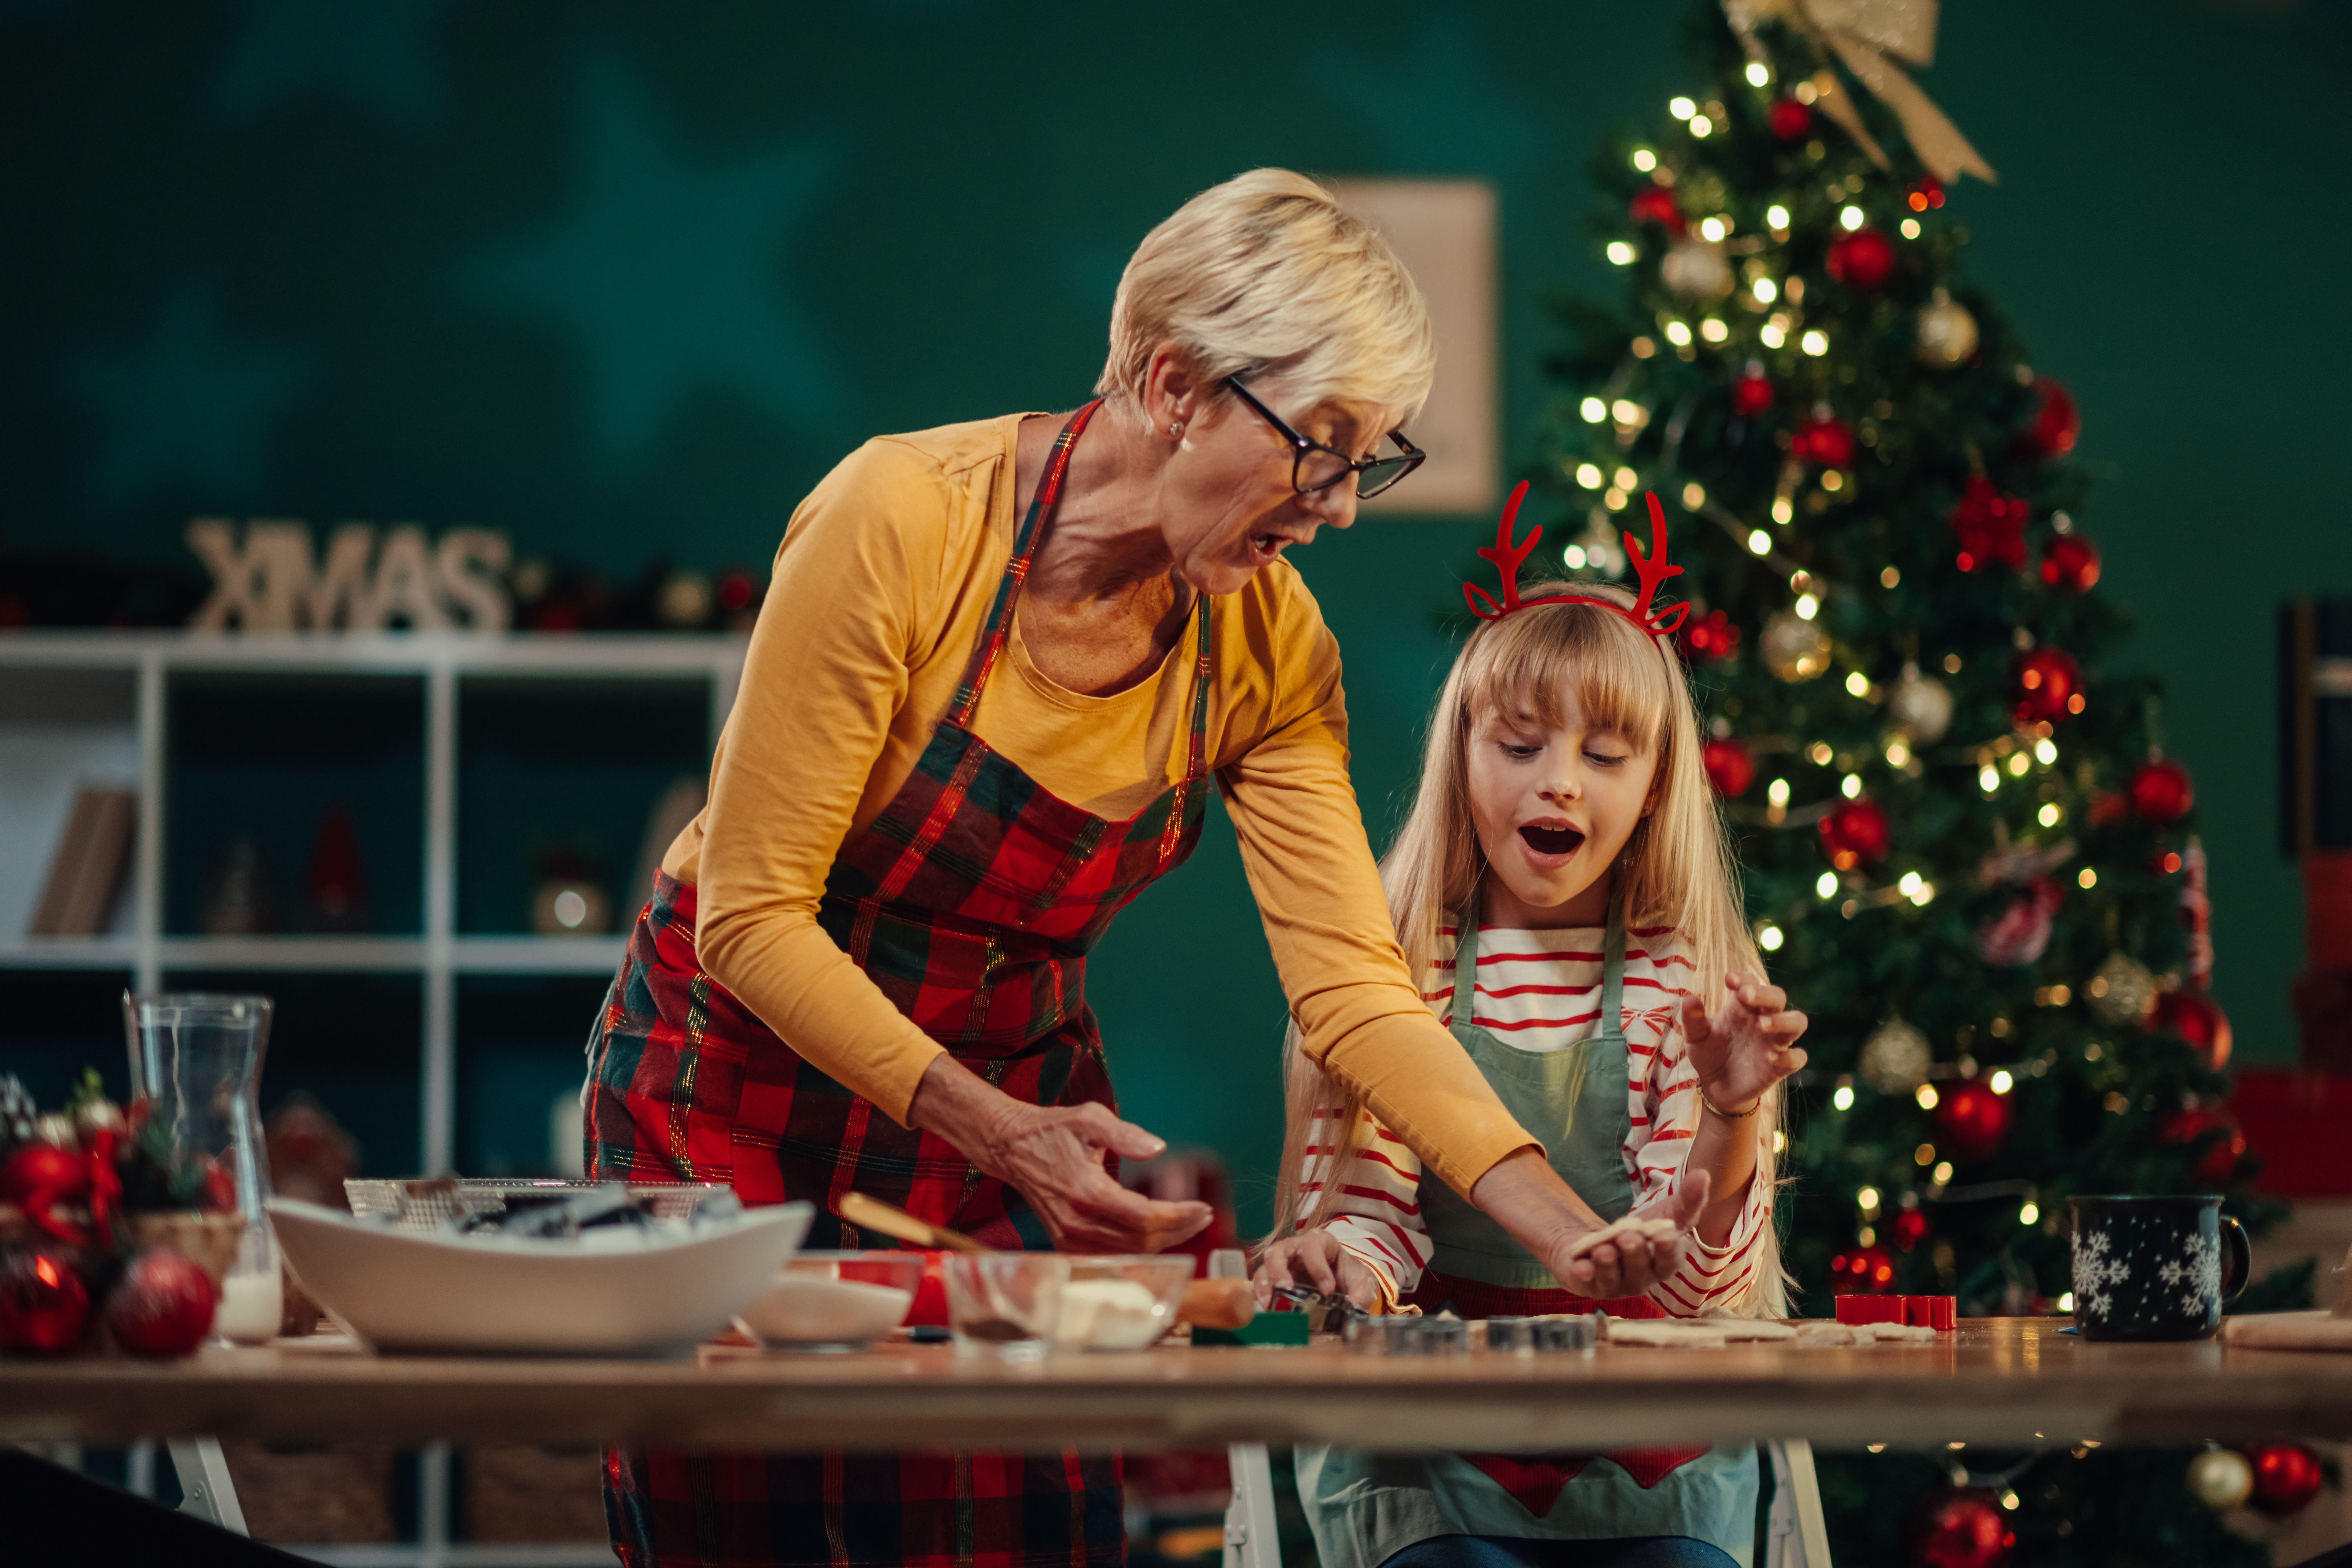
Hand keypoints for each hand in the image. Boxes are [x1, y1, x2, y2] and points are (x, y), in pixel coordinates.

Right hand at [908, 1058, 1211, 1252]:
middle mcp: (1076, 1222)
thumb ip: (1126, 1134)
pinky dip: (1139, 1249)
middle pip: (1142, 1240)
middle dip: (1179, 1230)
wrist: (1012, 1148)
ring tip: (1187, 1224)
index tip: (1202, 1207)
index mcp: (1086, 1191)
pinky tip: (1158, 1235)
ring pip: (1129, 1253)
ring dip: (1163, 1242)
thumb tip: (1157, 1148)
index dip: (1179, 1216)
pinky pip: (1111, 1256)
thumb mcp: (1091, 1118)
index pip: (1145, 1217)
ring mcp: (1069, 1237)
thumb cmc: (1053, 1131)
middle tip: (1202, 1215)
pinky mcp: (1065, 1244)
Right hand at [1253, 1229, 1384, 1310]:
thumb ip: (1361, 1292)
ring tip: (1270, 1304)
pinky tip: (1267, 1310)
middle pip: (1279, 1251)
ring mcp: (1281, 1265)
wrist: (1342, 1285)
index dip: (1317, 1266)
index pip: (1312, 1246)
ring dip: (1265, 1285)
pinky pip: (1261, 1286)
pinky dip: (1261, 1297)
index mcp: (1319, 1242)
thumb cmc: (1348, 1276)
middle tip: (1286, 1288)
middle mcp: (1294, 1249)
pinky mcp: (1273, 1282)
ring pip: (1265, 1268)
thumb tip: (1354, 1307)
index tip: (1328, 1290)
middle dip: (1280, 1269)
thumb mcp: (1361, 1280)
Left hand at [1468, 1147, 1707, 1298]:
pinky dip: (1584, 1274)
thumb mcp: (1664, 1214)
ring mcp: (1612, 1284)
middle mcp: (1639, 1280)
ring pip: (1613, 1279)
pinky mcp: (1586, 1282)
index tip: (1664, 1235)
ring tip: (1604, 1247)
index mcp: (1661, 1265)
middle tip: (1628, 1236)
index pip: (1669, 1262)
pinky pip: (1586, 1282)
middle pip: (1640, 1272)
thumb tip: (1704, 1174)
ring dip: (1609, 1264)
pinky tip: (1581, 1266)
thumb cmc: (1640, 1232)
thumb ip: (1687, 1200)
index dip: (1667, 1251)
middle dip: (1635, 1254)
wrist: (1598, 1241)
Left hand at [1680, 974, 1808, 1113]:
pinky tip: (1771, 1058)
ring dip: (1783, 1020)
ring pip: (1797, 1022)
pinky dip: (1789, 1056)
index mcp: (1742, 1007)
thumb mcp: (1696, 1036)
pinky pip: (1797, 1057)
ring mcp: (1775, 1042)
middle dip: (1764, 993)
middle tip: (1746, 995)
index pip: (1750, 983)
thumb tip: (1689, 998)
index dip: (1744, 978)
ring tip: (1762, 1025)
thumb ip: (1693, 1018)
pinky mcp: (1780, 1066)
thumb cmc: (1708, 1053)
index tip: (1729, 979)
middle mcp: (1763, 1019)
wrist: (1715, 1085)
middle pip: (1777, 997)